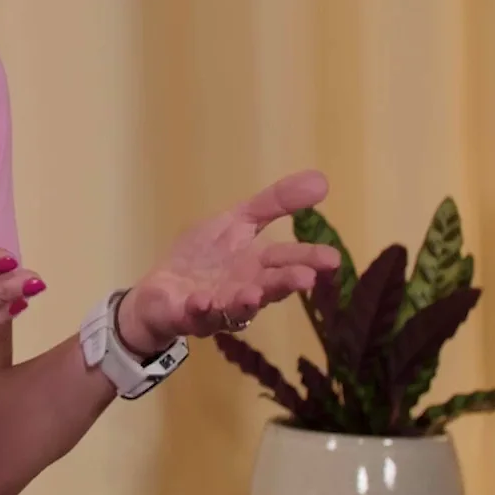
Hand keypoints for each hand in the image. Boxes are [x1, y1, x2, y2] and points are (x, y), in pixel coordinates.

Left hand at [114, 169, 341, 354]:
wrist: (161, 291)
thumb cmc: (204, 258)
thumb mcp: (236, 221)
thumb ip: (274, 203)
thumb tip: (322, 179)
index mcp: (256, 266)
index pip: (286, 260)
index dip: (308, 260)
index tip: (333, 258)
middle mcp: (243, 290)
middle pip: (268, 287)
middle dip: (285, 283)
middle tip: (307, 279)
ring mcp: (216, 306)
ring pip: (235, 307)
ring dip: (245, 301)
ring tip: (253, 293)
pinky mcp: (187, 315)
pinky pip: (195, 315)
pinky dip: (200, 309)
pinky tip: (203, 300)